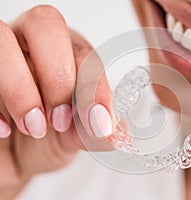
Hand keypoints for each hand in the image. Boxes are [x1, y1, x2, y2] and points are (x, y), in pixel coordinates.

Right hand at [0, 5, 113, 197]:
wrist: (16, 157)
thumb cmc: (49, 139)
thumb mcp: (77, 138)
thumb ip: (96, 132)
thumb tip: (118, 133)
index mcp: (68, 55)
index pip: (84, 53)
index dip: (93, 86)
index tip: (97, 122)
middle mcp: (34, 44)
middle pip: (45, 24)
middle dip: (56, 75)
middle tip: (59, 121)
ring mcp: (3, 52)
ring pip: (2, 36)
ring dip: (20, 86)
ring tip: (33, 127)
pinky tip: (3, 130)